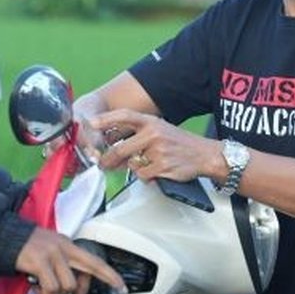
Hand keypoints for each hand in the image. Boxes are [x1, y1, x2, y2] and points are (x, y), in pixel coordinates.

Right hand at [15, 226, 124, 293]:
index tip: (121, 286)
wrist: (4, 237)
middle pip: (89, 268)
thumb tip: (75, 292)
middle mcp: (64, 247)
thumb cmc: (27, 249)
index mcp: (68, 245)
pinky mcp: (40, 261)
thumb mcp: (50, 253)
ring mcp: (53, 254)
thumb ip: (64, 268)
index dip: (109, 274)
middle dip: (87, 288)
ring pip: (68, 285)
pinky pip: (51, 288)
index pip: (94, 260)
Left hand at [91, 109, 214, 181]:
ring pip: (131, 164)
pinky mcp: (162, 166)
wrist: (204, 154)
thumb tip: (113, 151)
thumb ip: (137, 137)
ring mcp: (158, 150)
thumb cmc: (178, 144)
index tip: (90, 123)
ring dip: (133, 168)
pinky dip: (146, 177)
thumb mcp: (159, 130)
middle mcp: (153, 133)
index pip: (124, 116)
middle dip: (108, 160)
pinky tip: (156, 171)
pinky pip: (143, 175)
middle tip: (102, 165)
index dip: (106, 119)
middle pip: (120, 149)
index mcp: (151, 122)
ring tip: (147, 164)